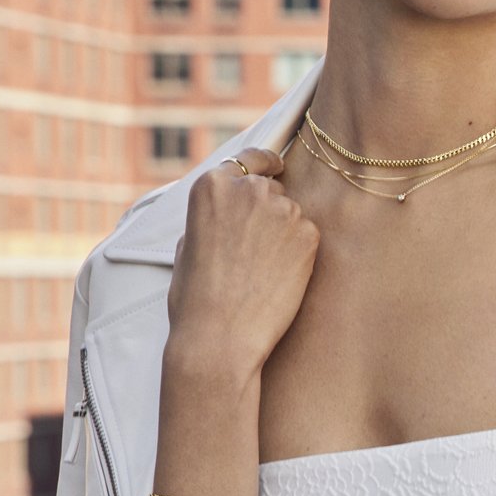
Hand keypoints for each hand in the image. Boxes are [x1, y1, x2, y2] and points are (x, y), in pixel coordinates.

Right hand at [165, 147, 318, 379]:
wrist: (220, 336)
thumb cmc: (195, 297)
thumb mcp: (187, 242)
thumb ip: (212, 214)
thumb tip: (230, 207)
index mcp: (212, 185)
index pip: (248, 159)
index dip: (263, 164)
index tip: (275, 167)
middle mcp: (250, 189)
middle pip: (272, 188)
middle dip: (268, 211)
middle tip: (255, 250)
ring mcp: (283, 209)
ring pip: (291, 213)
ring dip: (283, 234)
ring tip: (261, 271)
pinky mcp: (308, 234)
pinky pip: (307, 236)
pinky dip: (299, 253)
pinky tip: (279, 278)